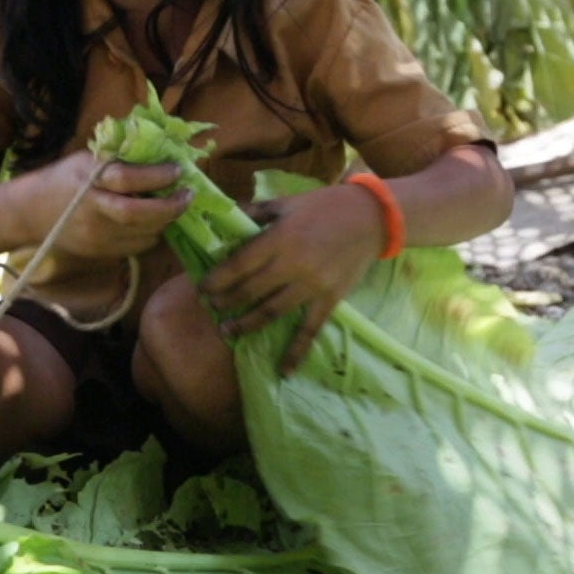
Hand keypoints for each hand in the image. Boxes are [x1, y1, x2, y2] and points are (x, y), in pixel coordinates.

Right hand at [37, 150, 189, 260]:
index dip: (155, 176)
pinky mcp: (100, 252)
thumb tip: (160, 148)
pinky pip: (137, 247)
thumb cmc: (65, 178)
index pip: (125, 178)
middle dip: (169, 206)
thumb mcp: (86, 160)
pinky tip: (156, 222)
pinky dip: (152, 234)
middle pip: (137, 213)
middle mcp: (92, 209)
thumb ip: (118, 158)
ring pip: (142, 234)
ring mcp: (95, 235)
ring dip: (165, 221)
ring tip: (175, 207)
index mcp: (88, 179)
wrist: (33, 212)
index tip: (177, 170)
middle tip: (188, 195)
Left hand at [198, 184, 383, 374]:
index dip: (218, 279)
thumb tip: (225, 216)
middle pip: (251, 290)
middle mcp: (294, 264)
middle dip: (226, 302)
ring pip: (272, 311)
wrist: (371, 217)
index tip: (202, 289)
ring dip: (246, 324)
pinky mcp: (330, 299)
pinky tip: (284, 371)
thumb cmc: (325, 206)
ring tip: (228, 331)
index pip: (240, 264)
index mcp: (280, 237)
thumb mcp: (287, 202)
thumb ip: (255, 211)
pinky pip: (310, 329)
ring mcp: (313, 285)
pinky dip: (296, 351)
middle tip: (211, 309)